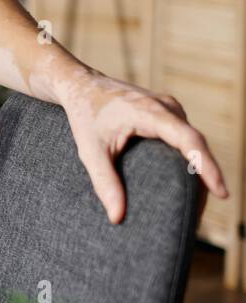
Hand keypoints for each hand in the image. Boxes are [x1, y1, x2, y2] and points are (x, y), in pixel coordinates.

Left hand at [54, 65, 228, 223]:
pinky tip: (186, 183)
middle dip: (205, 177)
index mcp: (150, 111)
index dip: (206, 166)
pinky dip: (190, 159)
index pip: (188, 139)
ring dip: (199, 169)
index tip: (220, 192)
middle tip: (199, 212)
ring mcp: (171, 109)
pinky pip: (186, 138)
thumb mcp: (89, 150)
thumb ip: (104, 182)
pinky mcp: (169, 114)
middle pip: (196, 145)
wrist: (81, 85)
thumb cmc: (84, 115)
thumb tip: (117, 217)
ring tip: (195, 204)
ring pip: (194, 142)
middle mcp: (167, 107)